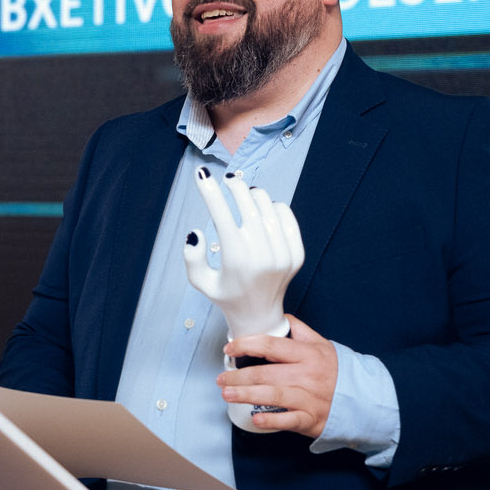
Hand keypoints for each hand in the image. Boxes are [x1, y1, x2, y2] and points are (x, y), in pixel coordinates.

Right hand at [183, 167, 303, 339]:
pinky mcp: (297, 254)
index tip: (201, 173)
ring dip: (254, 195)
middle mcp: (261, 256)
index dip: (209, 192)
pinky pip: (286, 216)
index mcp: (236, 260)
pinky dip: (274, 207)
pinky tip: (264, 211)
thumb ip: (192, 257)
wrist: (259, 316)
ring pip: (268, 206)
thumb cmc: (226, 295)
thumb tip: (196, 232)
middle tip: (228, 180)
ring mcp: (282, 254)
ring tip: (246, 197)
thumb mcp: (200, 282)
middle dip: (234, 186)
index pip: (221, 215)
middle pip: (248, 204)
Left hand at [218, 315, 337, 438]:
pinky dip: (270, 421)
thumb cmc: (337, 371)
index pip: (271, 345)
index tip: (230, 348)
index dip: (247, 345)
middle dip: (238, 376)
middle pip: (266, 373)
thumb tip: (280, 317)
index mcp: (307, 354)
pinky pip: (288, 420)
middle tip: (221, 378)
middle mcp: (306, 375)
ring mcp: (308, 398)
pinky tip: (255, 419)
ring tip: (228, 394)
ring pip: (272, 395)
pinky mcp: (310, 419)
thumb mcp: (322, 345)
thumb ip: (300, 330)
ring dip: (246, 395)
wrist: (363, 399)